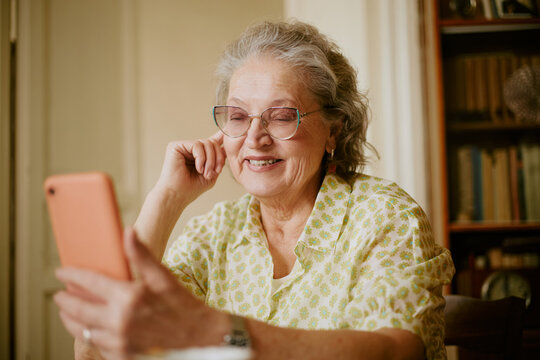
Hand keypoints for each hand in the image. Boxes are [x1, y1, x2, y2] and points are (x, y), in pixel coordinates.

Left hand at [54, 228, 224, 359]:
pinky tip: (90, 329)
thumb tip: (128, 232)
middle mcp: (119, 321)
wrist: (199, 337)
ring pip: (83, 330)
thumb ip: (141, 254)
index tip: (61, 272)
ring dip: (70, 320)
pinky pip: (97, 345)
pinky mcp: (122, 355)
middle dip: (64, 301)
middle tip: (59, 295)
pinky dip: (89, 335)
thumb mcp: (162, 276)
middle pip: (78, 310)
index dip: (72, 275)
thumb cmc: (182, 305)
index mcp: (128, 297)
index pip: (89, 283)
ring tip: (68, 313)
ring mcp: (119, 341)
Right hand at [155, 132, 225, 205]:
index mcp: (199, 156)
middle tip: (215, 171)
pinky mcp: (176, 146)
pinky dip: (201, 158)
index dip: (220, 137)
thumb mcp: (212, 174)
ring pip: (206, 143)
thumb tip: (225, 146)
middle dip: (218, 158)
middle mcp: (190, 149)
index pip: (211, 143)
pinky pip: (197, 144)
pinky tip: (198, 168)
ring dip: (210, 160)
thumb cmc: (192, 188)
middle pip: (212, 143)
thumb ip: (219, 161)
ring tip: (205, 173)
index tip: (228, 132)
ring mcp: (183, 147)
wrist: (177, 196)